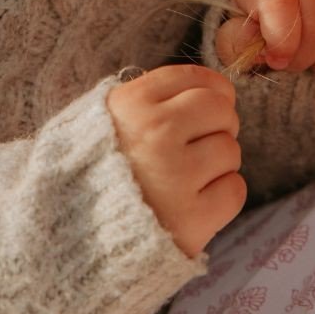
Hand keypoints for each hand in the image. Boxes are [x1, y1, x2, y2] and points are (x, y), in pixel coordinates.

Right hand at [106, 64, 245, 257]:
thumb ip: (152, 97)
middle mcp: (155, 132)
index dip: (212, 90)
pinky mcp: (193, 217)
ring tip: (187, 177)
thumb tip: (214, 89)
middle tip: (198, 144)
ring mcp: (176, 175)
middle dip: (218, 125)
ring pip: (231, 150)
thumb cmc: (101, 170)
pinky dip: (221, 196)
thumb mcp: (109, 117)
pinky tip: (194, 201)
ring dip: (217, 164)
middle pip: (221, 109)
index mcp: (132, 103)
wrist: (78, 235)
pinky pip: (235, 190)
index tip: (209, 104)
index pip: (195, 78)